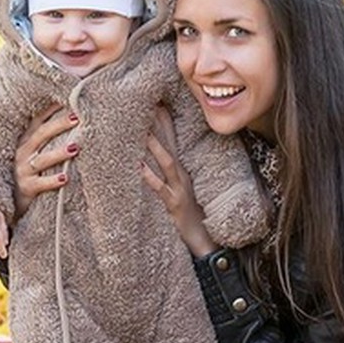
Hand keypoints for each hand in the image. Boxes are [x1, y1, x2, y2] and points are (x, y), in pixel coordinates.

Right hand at [14, 104, 79, 218]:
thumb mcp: (32, 153)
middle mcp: (22, 153)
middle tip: (78, 117)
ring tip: (75, 147)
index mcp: (26, 141)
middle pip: (41, 135)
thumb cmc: (28, 174)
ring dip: (59, 153)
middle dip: (59, 125)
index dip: (52, 108)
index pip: (38, 120)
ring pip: (42, 159)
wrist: (9, 201)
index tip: (68, 97)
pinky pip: (40, 184)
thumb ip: (46, 139)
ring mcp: (23, 171)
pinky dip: (52, 181)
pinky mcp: (26, 188)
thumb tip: (72, 120)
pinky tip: (65, 178)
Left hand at [141, 106, 216, 257]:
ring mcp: (179, 189)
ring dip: (155, 146)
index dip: (165, 121)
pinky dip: (150, 177)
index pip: (173, 140)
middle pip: (170, 145)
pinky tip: (139, 167)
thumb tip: (149, 160)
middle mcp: (181, 176)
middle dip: (161, 125)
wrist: (205, 241)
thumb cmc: (189, 215)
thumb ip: (166, 175)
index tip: (156, 101)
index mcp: (181, 171)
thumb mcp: (178, 191)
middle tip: (150, 103)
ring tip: (143, 130)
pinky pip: (160, 189)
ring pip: (166, 163)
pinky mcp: (174, 204)